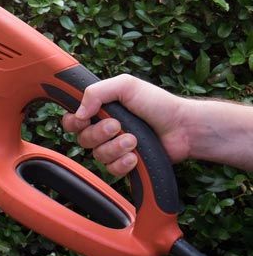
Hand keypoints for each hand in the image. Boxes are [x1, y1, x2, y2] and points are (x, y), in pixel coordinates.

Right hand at [60, 75, 190, 177]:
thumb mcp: (126, 85)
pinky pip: (111, 170)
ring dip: (115, 148)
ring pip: (97, 155)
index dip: (73, 122)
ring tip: (134, 140)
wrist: (184, 128)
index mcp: (101, 110)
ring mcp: (115, 147)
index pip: (72, 120)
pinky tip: (134, 157)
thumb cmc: (158, 103)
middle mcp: (104, 130)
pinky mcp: (125, 164)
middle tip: (118, 126)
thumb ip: (96, 92)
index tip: (85, 119)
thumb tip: (79, 113)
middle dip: (99, 133)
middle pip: (82, 139)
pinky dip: (122, 164)